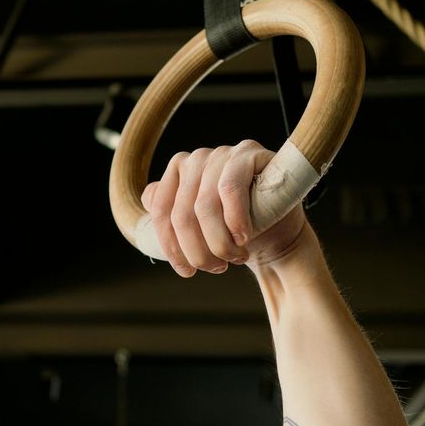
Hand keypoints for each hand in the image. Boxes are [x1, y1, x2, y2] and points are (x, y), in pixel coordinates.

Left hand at [140, 140, 307, 276]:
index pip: (160, 211)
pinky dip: (235, 220)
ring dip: (219, 242)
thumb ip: (170, 214)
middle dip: (198, 251)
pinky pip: (230, 189)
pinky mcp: (247, 154)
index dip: (172, 246)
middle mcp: (194, 160)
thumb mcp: (197, 228)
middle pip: (181, 214)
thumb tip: (147, 200)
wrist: (278, 230)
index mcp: (175, 174)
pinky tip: (243, 238)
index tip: (187, 271)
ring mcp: (220, 154)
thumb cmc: (234, 230)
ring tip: (233, 257)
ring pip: (204, 207)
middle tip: (216, 268)